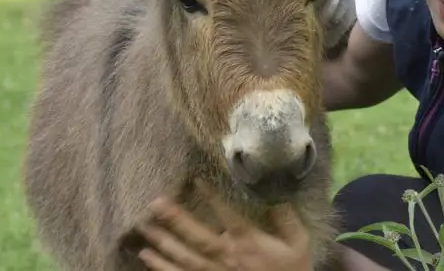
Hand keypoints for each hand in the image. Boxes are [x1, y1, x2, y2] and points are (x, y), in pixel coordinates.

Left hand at [133, 180, 313, 270]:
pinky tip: (147, 256)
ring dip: (163, 242)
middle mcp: (228, 257)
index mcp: (249, 243)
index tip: (196, 181)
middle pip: (198, 237)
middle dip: (176, 220)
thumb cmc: (292, 270)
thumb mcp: (298, 243)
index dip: (212, 198)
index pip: (228, 216)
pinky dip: (162, 268)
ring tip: (145, 227)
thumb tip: (275, 192)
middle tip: (156, 203)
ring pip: (185, 258)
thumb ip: (286, 217)